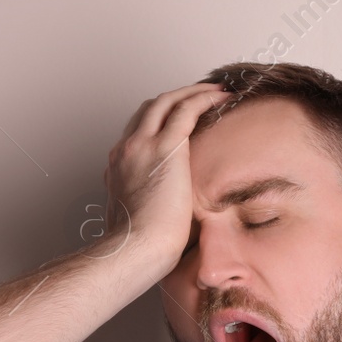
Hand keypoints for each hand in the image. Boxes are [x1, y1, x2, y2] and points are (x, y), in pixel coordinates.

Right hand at [101, 82, 230, 266]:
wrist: (135, 250)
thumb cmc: (142, 247)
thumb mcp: (140, 219)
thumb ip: (150, 206)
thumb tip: (171, 216)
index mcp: (119, 166)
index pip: (140, 130)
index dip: (163, 119)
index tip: (183, 119)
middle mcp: (125, 150)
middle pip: (150, 108)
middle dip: (177, 97)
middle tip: (203, 96)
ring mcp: (141, 146)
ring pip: (166, 101)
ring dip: (193, 91)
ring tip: (217, 91)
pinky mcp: (164, 149)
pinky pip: (185, 109)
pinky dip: (204, 98)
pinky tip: (222, 98)